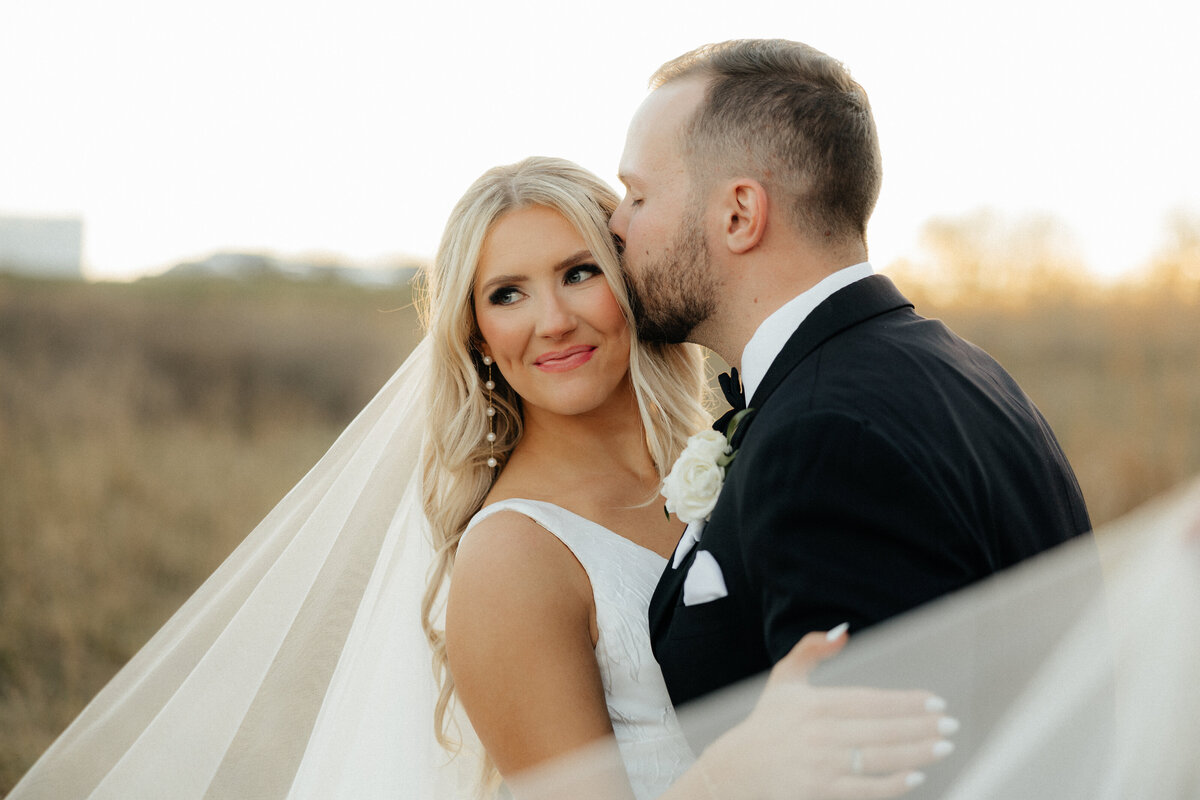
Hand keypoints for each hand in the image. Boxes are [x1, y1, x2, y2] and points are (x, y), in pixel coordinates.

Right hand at [696, 627, 955, 799]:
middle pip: (882, 729)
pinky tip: (917, 776)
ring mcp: (822, 765)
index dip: (907, 702)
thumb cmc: (765, 725)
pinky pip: (867, 789)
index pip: (871, 701)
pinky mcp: (821, 791)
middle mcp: (820, 733)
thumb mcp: (783, 681)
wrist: (736, 772)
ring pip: (880, 758)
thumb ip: (812, 650)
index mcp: (814, 703)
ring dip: (917, 752)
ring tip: (943, 746)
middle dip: (921, 726)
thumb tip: (844, 632)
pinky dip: (894, 784)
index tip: (935, 701)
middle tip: (950, 724)